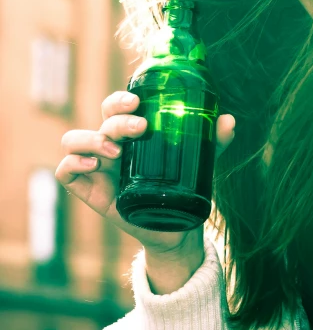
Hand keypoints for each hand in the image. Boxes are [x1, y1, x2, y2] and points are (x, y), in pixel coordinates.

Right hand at [55, 91, 234, 256]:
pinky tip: (93, 167)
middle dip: (117, 120)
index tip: (137, 102)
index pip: (116, 105)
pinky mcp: (88, 190)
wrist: (174, 229)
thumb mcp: (200, 162)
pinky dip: (73, 164)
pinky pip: (65, 172)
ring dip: (92, 140)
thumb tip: (229, 121)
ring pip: (73, 140)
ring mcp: (96, 167)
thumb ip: (213, 141)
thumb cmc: (181, 186)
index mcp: (131, 132)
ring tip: (116, 153)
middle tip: (139, 128)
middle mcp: (111, 144)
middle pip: (100, 119)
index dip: (120, 99)